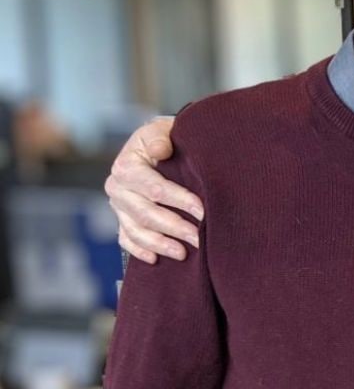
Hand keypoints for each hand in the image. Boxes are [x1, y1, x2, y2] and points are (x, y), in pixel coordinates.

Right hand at [104, 117, 202, 263]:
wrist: (160, 145)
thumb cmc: (168, 138)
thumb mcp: (164, 129)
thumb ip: (161, 137)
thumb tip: (160, 149)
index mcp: (126, 165)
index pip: (153, 188)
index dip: (178, 200)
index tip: (202, 210)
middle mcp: (117, 187)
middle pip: (145, 213)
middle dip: (174, 228)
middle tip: (199, 238)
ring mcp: (118, 206)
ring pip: (136, 230)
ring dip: (160, 244)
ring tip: (183, 253)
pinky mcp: (121, 218)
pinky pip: (126, 239)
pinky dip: (140, 250)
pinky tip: (156, 259)